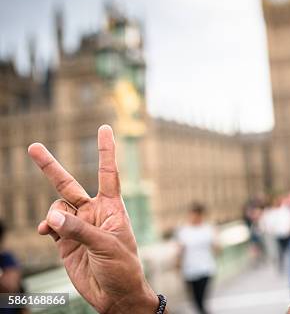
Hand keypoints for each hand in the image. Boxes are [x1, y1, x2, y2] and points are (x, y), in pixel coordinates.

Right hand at [29, 125, 158, 313]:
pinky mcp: (65, 242)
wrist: (115, 295)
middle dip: (50, 167)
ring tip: (52, 227)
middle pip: (69, 184)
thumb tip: (50, 215)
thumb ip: (78, 230)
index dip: (105, 150)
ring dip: (52, 215)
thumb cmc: (123, 267)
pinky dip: (44, 226)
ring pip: (56, 208)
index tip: (104, 127)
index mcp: (112, 207)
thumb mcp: (106, 246)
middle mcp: (94, 212)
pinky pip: (49, 226)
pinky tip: (43, 231)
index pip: (108, 173)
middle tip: (33, 147)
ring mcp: (78, 226)